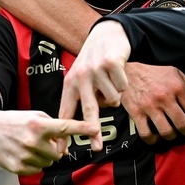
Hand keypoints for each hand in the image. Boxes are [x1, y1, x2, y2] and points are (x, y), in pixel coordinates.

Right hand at [0, 108, 98, 174]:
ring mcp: (25, 156)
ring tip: (32, 145)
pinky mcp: (18, 168)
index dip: (82, 129)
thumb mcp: (35, 116)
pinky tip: (25, 152)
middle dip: (56, 147)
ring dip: (45, 155)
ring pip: (50, 161)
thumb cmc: (15, 121)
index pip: (65, 127)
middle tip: (45, 140)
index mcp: (38, 125)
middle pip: (59, 151)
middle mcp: (33, 141)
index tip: (96, 129)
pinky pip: (38, 168)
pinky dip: (36, 162)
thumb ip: (53, 127)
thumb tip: (65, 147)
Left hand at [58, 20, 129, 150]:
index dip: (64, 132)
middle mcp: (80, 77)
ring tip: (110, 80)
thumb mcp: (81, 77)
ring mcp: (96, 70)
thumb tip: (86, 128)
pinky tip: (117, 71)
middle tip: (97, 147)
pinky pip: (122, 87)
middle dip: (94, 132)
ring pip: (113, 100)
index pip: (66, 112)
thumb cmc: (95, 62)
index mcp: (70, 83)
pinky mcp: (111, 63)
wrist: (107, 34)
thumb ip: (82, 99)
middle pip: (89, 111)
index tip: (61, 150)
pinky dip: (124, 83)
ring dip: (116, 94)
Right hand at [122, 63, 184, 143]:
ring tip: (172, 133)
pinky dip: (154, 140)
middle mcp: (164, 97)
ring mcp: (150, 106)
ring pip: (167, 132)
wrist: (128, 71)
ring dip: (172, 137)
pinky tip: (156, 136)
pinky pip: (147, 134)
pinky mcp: (136, 113)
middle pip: (183, 124)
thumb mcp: (178, 75)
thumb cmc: (155, 73)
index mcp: (177, 86)